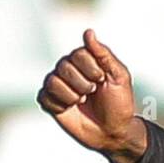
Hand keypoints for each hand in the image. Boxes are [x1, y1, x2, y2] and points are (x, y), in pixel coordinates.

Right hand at [37, 29, 145, 162]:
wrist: (112, 131)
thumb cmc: (119, 103)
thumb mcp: (119, 77)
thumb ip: (103, 54)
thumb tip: (88, 32)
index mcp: (86, 60)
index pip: (78, 54)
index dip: (91, 69)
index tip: (102, 80)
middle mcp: (69, 69)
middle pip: (64, 66)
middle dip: (83, 83)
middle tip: (93, 92)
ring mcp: (58, 85)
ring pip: (52, 81)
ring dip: (71, 95)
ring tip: (82, 101)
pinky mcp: (49, 101)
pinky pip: (44, 96)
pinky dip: (60, 105)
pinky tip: (70, 108)